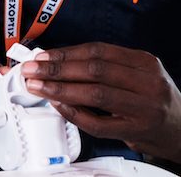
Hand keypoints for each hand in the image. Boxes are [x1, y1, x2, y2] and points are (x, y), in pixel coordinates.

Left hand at [21, 42, 180, 163]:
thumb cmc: (151, 98)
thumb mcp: (136, 73)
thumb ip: (103, 66)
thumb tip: (56, 61)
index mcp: (143, 61)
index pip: (97, 51)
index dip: (65, 52)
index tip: (42, 56)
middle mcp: (148, 82)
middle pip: (93, 70)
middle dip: (56, 69)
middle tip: (32, 70)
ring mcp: (145, 107)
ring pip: (94, 94)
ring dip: (59, 89)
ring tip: (37, 86)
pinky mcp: (138, 130)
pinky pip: (99, 123)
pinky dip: (74, 113)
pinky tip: (58, 105)